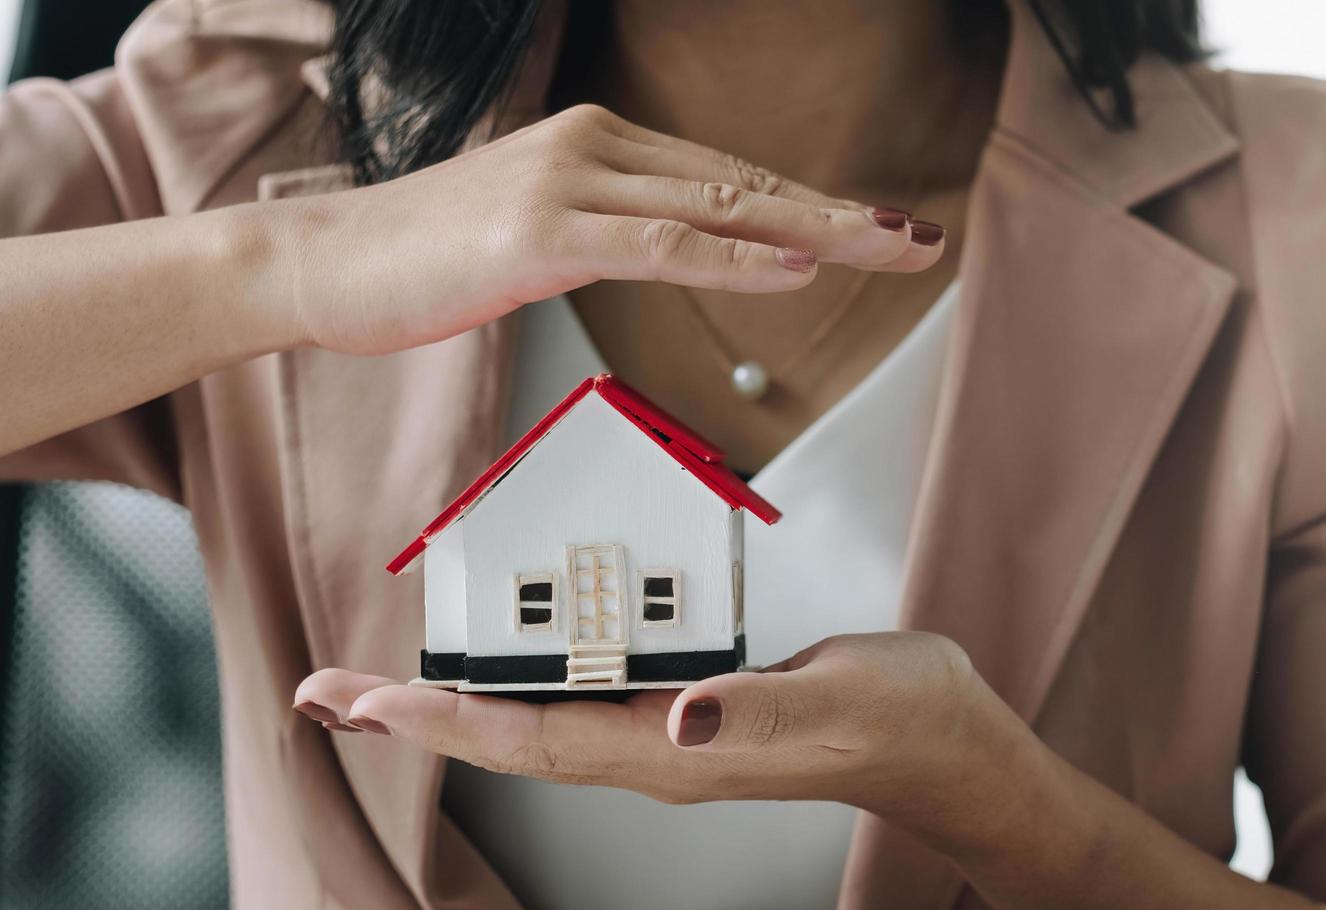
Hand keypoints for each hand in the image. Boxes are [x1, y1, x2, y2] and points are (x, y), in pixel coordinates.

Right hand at [253, 103, 942, 355]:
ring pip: (721, 206)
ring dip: (818, 230)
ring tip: (890, 248)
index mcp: (599, 149)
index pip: (732, 179)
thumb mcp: (536, 237)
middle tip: (921, 238)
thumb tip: (679, 252)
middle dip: (844, 216)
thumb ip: (613, 235)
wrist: (323, 262)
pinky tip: (796, 265)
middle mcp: (594, 151)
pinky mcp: (543, 233)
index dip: (815, 207)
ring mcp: (569, 185)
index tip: (882, 229)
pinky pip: (662, 245)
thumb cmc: (422, 257)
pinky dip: (737, 256)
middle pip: (746, 184)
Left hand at [293, 632, 1038, 849]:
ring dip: (458, 702)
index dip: (442, 722)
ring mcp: (672, 734)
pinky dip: (527, 676)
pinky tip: (511, 656)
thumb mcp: (837, 703)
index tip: (363, 703)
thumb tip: (678, 719)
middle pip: (511, 739)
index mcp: (679, 752)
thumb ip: (754, 715)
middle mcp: (660, 750)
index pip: (534, 741)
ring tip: (388, 686)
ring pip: (539, 721)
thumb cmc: (900, 720)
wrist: (944, 746)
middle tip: (332, 695)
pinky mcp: (692, 708)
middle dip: (416, 719)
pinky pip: (586, 695)